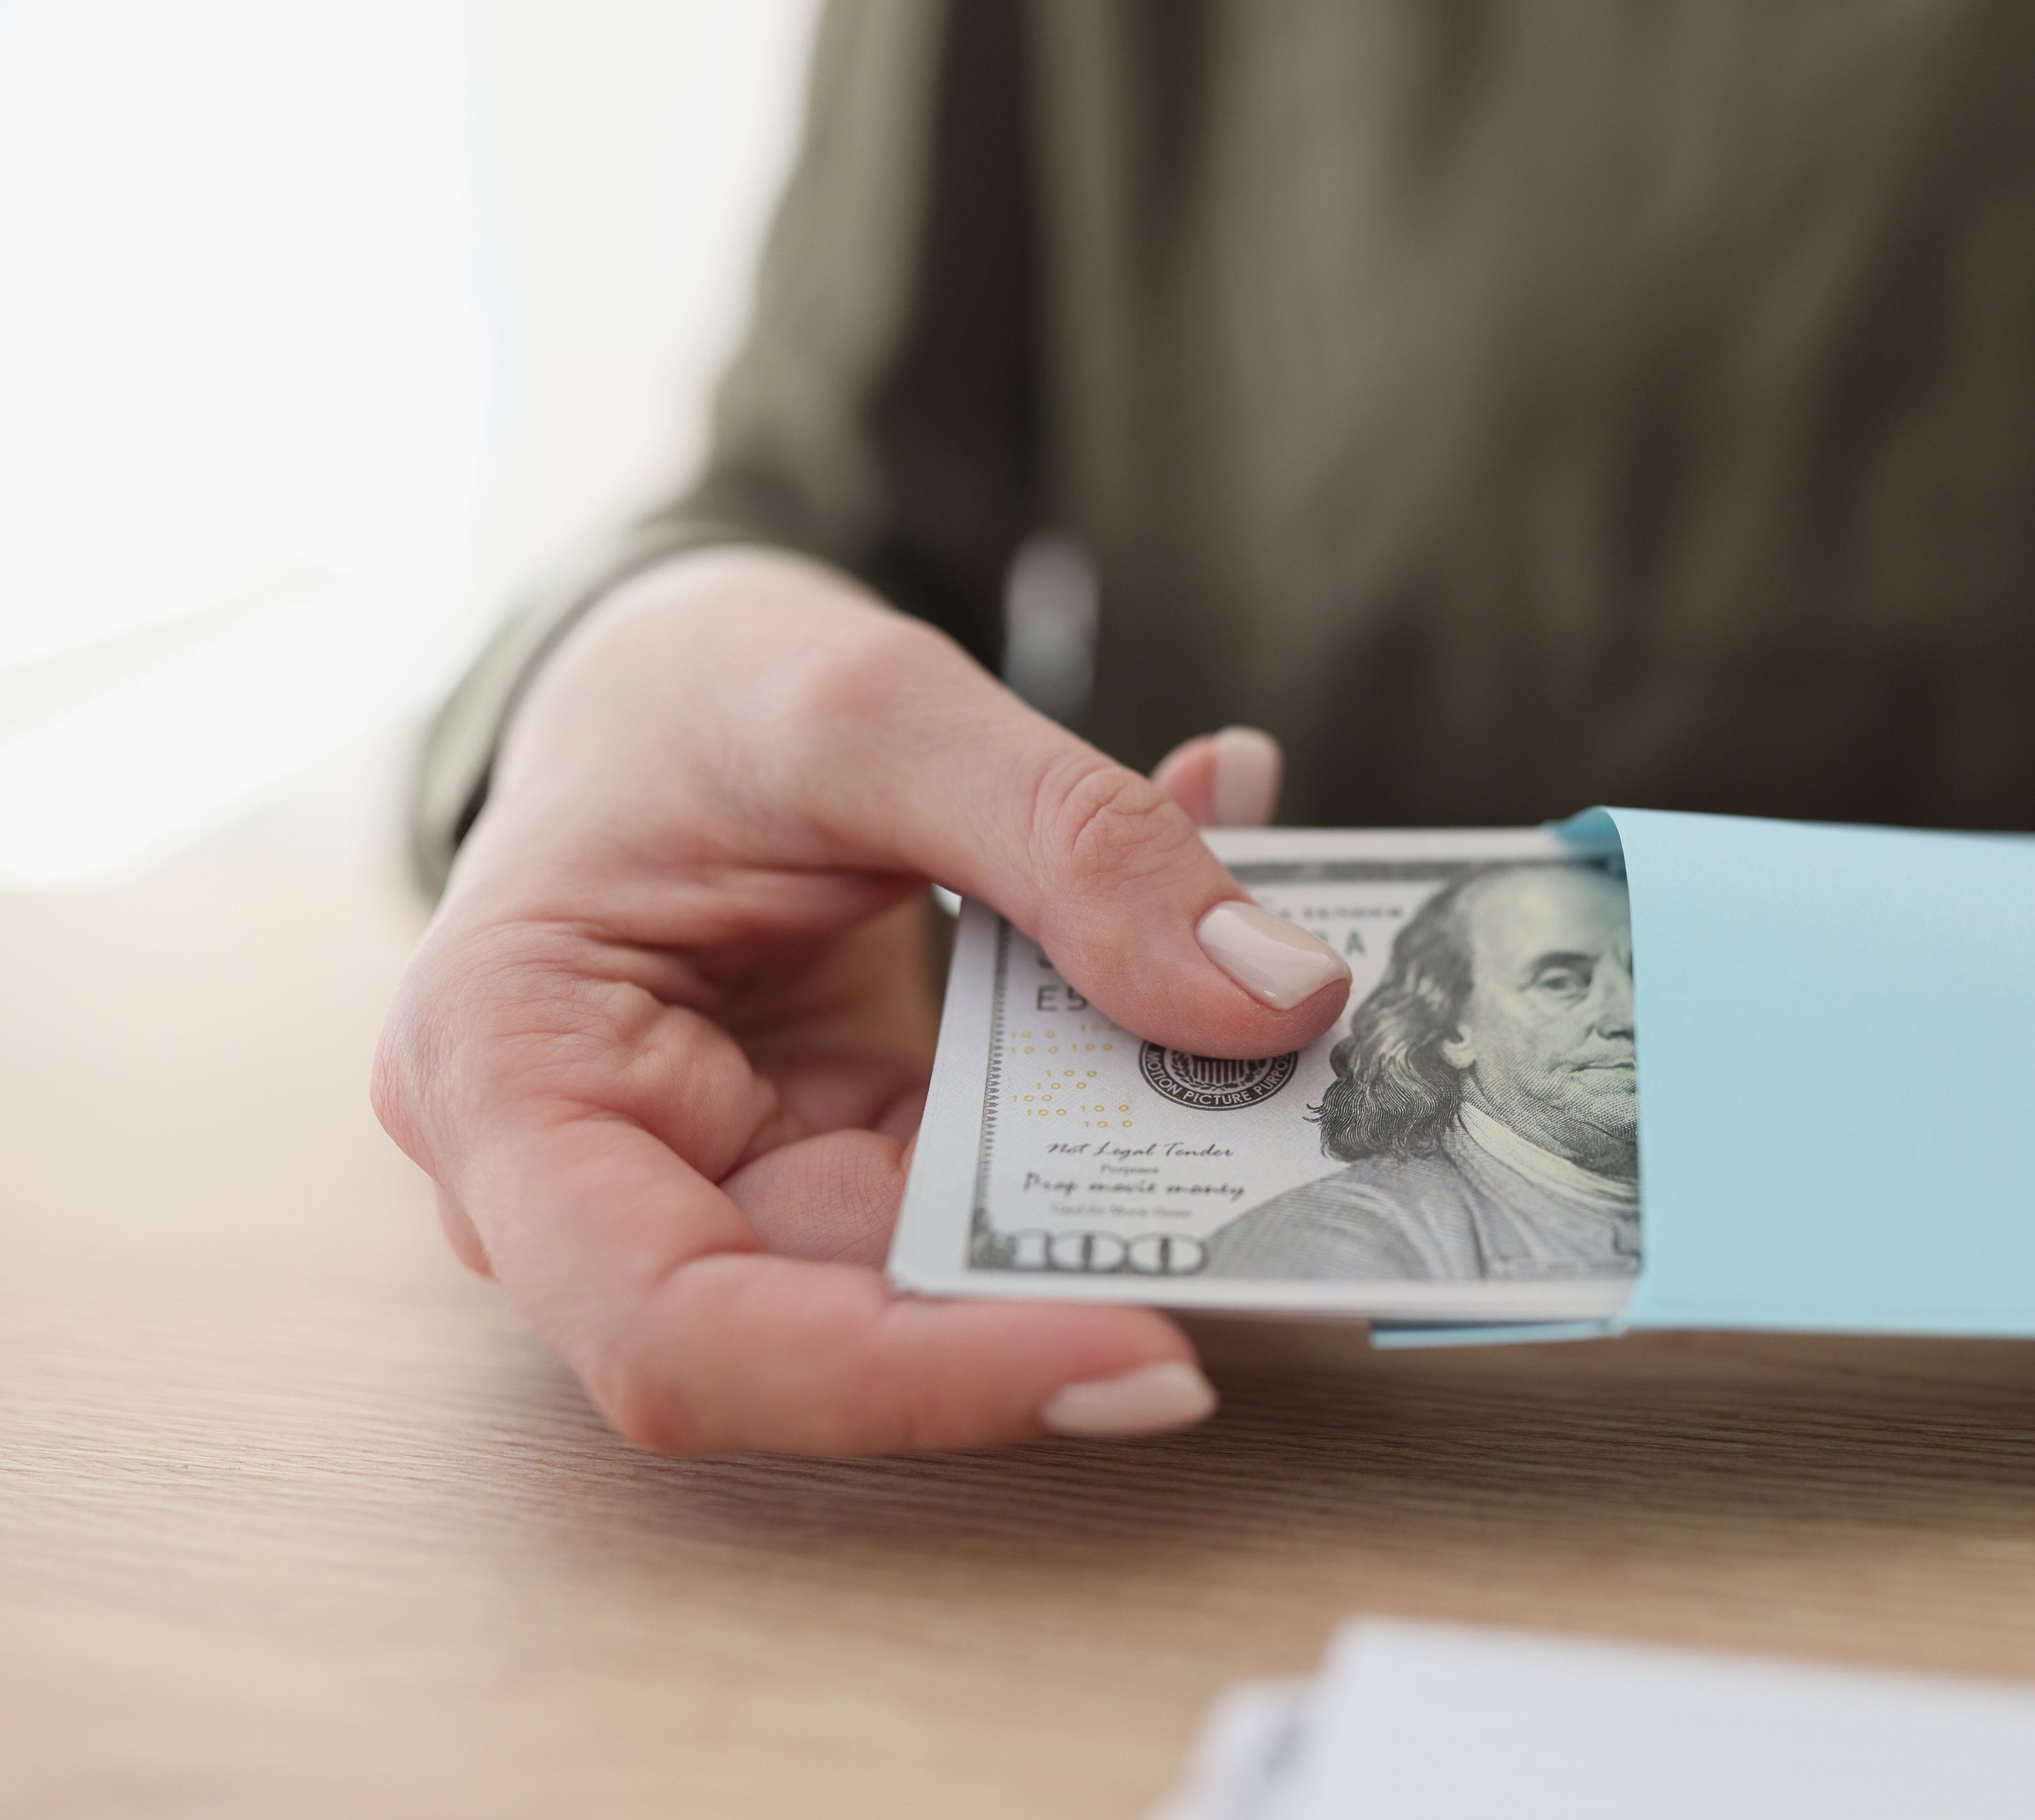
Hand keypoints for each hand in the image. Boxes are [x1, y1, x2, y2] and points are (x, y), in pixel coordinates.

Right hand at [374, 546, 1344, 1453]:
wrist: (678, 673)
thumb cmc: (698, 684)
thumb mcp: (874, 707)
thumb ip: (1072, 841)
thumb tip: (1277, 999)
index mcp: (508, 1080)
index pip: (686, 1333)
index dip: (914, 1381)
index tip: (1145, 1356)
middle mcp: (586, 1187)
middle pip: (830, 1334)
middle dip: (1059, 1297)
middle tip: (1290, 1246)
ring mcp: (718, 1192)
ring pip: (939, 1279)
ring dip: (1119, 1202)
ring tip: (1291, 1094)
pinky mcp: (836, 1174)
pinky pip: (993, 1194)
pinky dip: (1113, 1108)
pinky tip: (1230, 986)